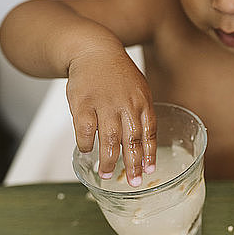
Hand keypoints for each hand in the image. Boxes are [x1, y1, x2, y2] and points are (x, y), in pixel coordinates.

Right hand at [66, 48, 156, 186]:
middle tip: (133, 183)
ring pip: (109, 139)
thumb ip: (142, 115)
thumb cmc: (117, 74)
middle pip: (132, 139)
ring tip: (108, 175)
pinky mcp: (83, 103)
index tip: (149, 171)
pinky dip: (87, 145)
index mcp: (142, 101)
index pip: (149, 132)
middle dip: (134, 164)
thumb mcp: (139, 89)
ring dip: (109, 160)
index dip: (150, 154)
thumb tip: (145, 146)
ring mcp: (104, 104)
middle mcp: (125, 104)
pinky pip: (85, 130)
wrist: (94, 51)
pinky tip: (87, 152)